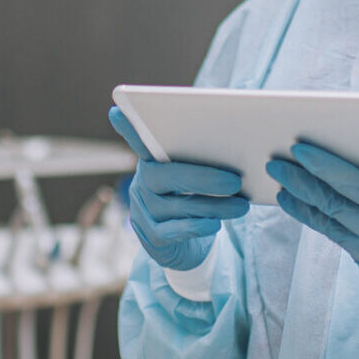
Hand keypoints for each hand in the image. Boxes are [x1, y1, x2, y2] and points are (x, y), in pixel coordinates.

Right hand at [109, 106, 249, 270]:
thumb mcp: (199, 179)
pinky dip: (196, 226)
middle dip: (203, 178)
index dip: (128, 129)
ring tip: (241, 205)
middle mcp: (142, 184)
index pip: (140, 142)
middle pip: (164, 176)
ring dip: (212, 205)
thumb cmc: (197, 201)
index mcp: (153, 162)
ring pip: (174, 206)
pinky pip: (173, 231)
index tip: (116, 111)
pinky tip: (216, 225)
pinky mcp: (151, 237)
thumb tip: (237, 149)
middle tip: (235, 181)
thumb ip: (205, 162)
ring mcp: (143, 212)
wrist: (189, 247)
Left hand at [269, 141, 358, 320]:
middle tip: (274, 163)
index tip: (299, 148)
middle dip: (300, 182)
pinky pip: (342, 243)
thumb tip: (349, 170)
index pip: (355, 184)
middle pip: (333, 205)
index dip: (324, 166)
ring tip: (280, 185)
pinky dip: (320, 223)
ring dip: (302, 202)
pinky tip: (302, 209)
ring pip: (331, 225)